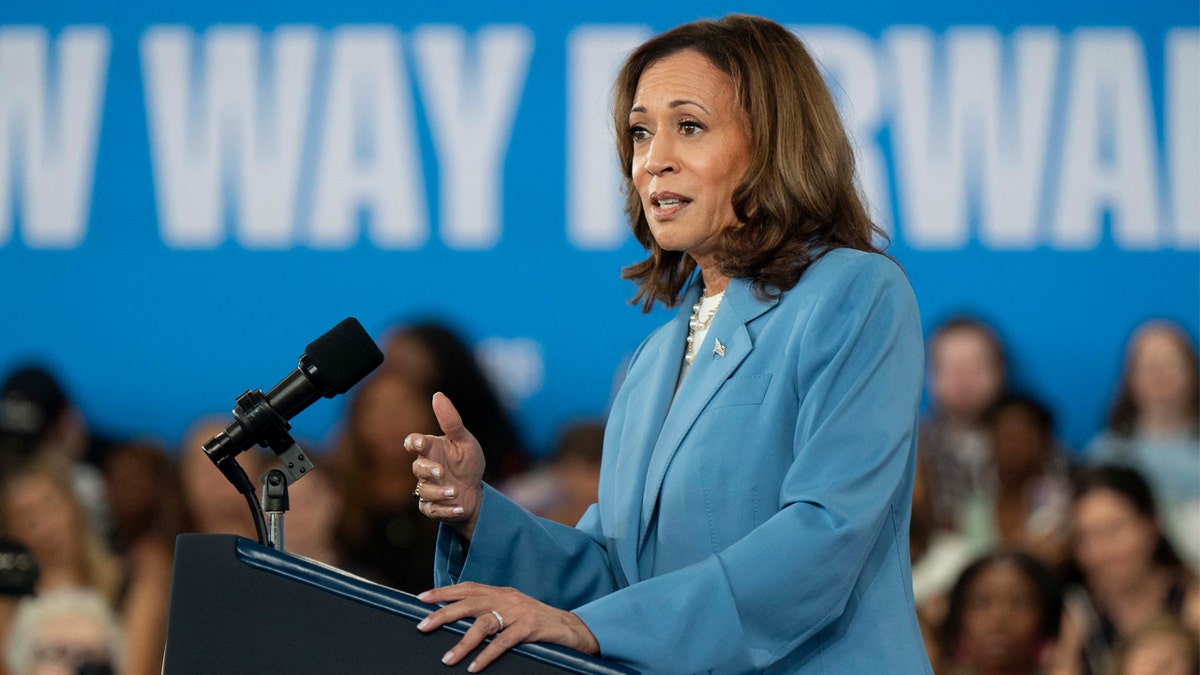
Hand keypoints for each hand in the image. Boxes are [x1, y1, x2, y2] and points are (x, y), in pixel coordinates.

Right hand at [405, 392, 485, 540]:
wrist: (475, 493)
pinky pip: (433, 510)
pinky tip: (460, 507)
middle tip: (442, 472)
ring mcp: (426, 489)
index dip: (413, 442)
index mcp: (431, 449)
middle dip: (428, 470)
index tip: (420, 443)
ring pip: (424, 491)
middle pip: (417, 468)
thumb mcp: (465, 441)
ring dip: (440, 493)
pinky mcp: (431, 508)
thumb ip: (451, 421)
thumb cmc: (467, 463)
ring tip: (455, 492)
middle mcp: (425, 469)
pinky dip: (447, 510)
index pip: (413, 443)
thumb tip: (437, 395)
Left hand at [416, 582, 599, 671]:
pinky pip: (503, 641)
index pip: (468, 588)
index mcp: (501, 592)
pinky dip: (486, 654)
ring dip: (462, 642)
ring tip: (447, 659)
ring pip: (483, 623)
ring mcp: (519, 611)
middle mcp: (508, 598)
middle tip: (423, 626)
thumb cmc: (538, 623)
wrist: (571, 629)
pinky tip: (474, 666)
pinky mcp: (530, 627)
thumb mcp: (512, 612)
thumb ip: (491, 612)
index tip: (422, 599)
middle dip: (443, 614)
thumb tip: (460, 622)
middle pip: (469, 603)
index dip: (444, 592)